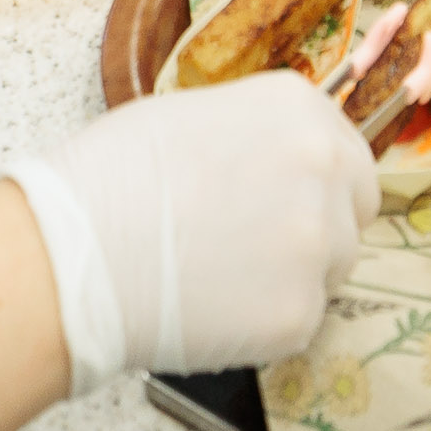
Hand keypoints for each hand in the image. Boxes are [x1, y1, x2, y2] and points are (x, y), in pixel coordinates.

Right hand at [7, 73, 376, 387]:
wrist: (74, 253)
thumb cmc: (112, 178)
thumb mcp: (194, 116)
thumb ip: (257, 133)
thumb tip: (270, 160)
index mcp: (299, 109)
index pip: (346, 151)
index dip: (316, 182)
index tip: (286, 198)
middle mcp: (325, 168)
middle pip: (355, 208)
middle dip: (321, 225)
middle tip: (262, 243)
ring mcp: (318, 244)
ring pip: (332, 268)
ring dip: (293, 274)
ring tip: (223, 274)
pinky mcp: (299, 313)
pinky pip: (300, 319)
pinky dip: (265, 321)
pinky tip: (214, 306)